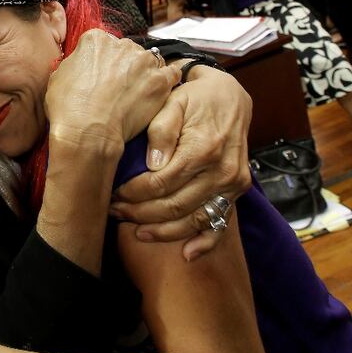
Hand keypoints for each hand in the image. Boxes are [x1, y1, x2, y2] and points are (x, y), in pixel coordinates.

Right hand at [46, 30, 180, 154]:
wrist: (88, 131)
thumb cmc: (69, 109)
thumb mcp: (58, 77)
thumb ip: (75, 63)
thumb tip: (81, 64)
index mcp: (95, 40)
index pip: (102, 43)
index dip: (102, 61)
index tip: (101, 75)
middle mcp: (121, 44)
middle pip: (127, 50)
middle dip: (124, 65)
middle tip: (117, 88)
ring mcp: (144, 61)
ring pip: (149, 60)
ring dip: (144, 72)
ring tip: (136, 94)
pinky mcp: (161, 81)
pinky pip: (172, 73)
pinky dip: (167, 80)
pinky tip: (158, 92)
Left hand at [109, 67, 252, 259]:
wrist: (230, 98)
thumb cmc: (195, 99)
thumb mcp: (173, 102)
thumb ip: (161, 131)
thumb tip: (152, 163)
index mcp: (203, 148)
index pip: (161, 183)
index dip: (134, 193)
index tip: (114, 194)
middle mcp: (222, 171)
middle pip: (175, 206)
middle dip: (141, 214)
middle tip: (116, 212)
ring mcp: (232, 184)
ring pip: (194, 220)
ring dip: (163, 231)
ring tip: (136, 231)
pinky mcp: (237, 192)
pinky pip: (222, 224)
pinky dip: (205, 243)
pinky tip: (186, 255)